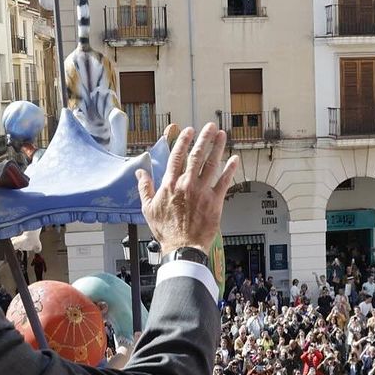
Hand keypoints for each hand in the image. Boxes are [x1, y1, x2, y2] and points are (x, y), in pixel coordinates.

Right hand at [135, 122, 237, 255]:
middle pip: (197, 155)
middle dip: (204, 138)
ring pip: (212, 164)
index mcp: (170, 184)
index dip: (183, 141)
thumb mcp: (148, 209)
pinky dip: (231, 169)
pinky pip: (225, 181)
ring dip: (218, 147)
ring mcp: (202, 192)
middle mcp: (187, 184)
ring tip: (222, 135)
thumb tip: (140, 173)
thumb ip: (144, 188)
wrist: (183, 247)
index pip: (177, 156)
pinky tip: (235, 159)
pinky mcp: (215, 202)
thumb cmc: (166, 231)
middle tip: (210, 127)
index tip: (188, 131)